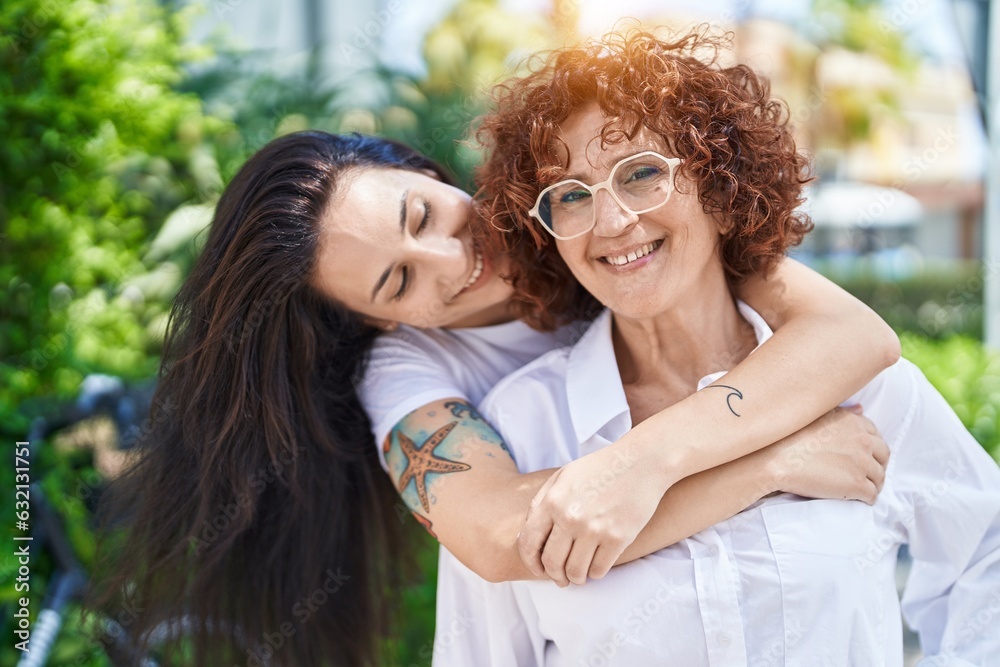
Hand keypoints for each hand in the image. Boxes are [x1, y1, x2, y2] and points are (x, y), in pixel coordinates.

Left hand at [517, 444, 664, 586]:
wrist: (640, 463)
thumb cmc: (598, 469)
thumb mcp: (562, 477)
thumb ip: (540, 503)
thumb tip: (522, 536)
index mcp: (553, 501)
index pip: (528, 542)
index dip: (530, 562)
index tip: (538, 569)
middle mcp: (570, 517)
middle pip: (552, 562)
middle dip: (554, 575)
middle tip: (561, 578)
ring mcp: (594, 529)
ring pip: (575, 572)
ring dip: (575, 578)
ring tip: (579, 575)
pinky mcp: (618, 538)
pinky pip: (599, 570)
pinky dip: (595, 574)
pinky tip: (596, 566)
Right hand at [765, 405, 888, 502]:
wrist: (775, 459)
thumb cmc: (789, 437)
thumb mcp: (817, 416)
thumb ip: (843, 413)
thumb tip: (861, 408)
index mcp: (854, 423)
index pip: (875, 435)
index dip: (870, 447)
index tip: (862, 455)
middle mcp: (863, 440)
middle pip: (883, 455)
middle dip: (877, 464)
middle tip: (866, 473)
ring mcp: (862, 463)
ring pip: (879, 477)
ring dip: (873, 483)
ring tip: (860, 489)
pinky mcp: (857, 485)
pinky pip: (872, 495)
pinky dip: (866, 498)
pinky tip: (856, 499)